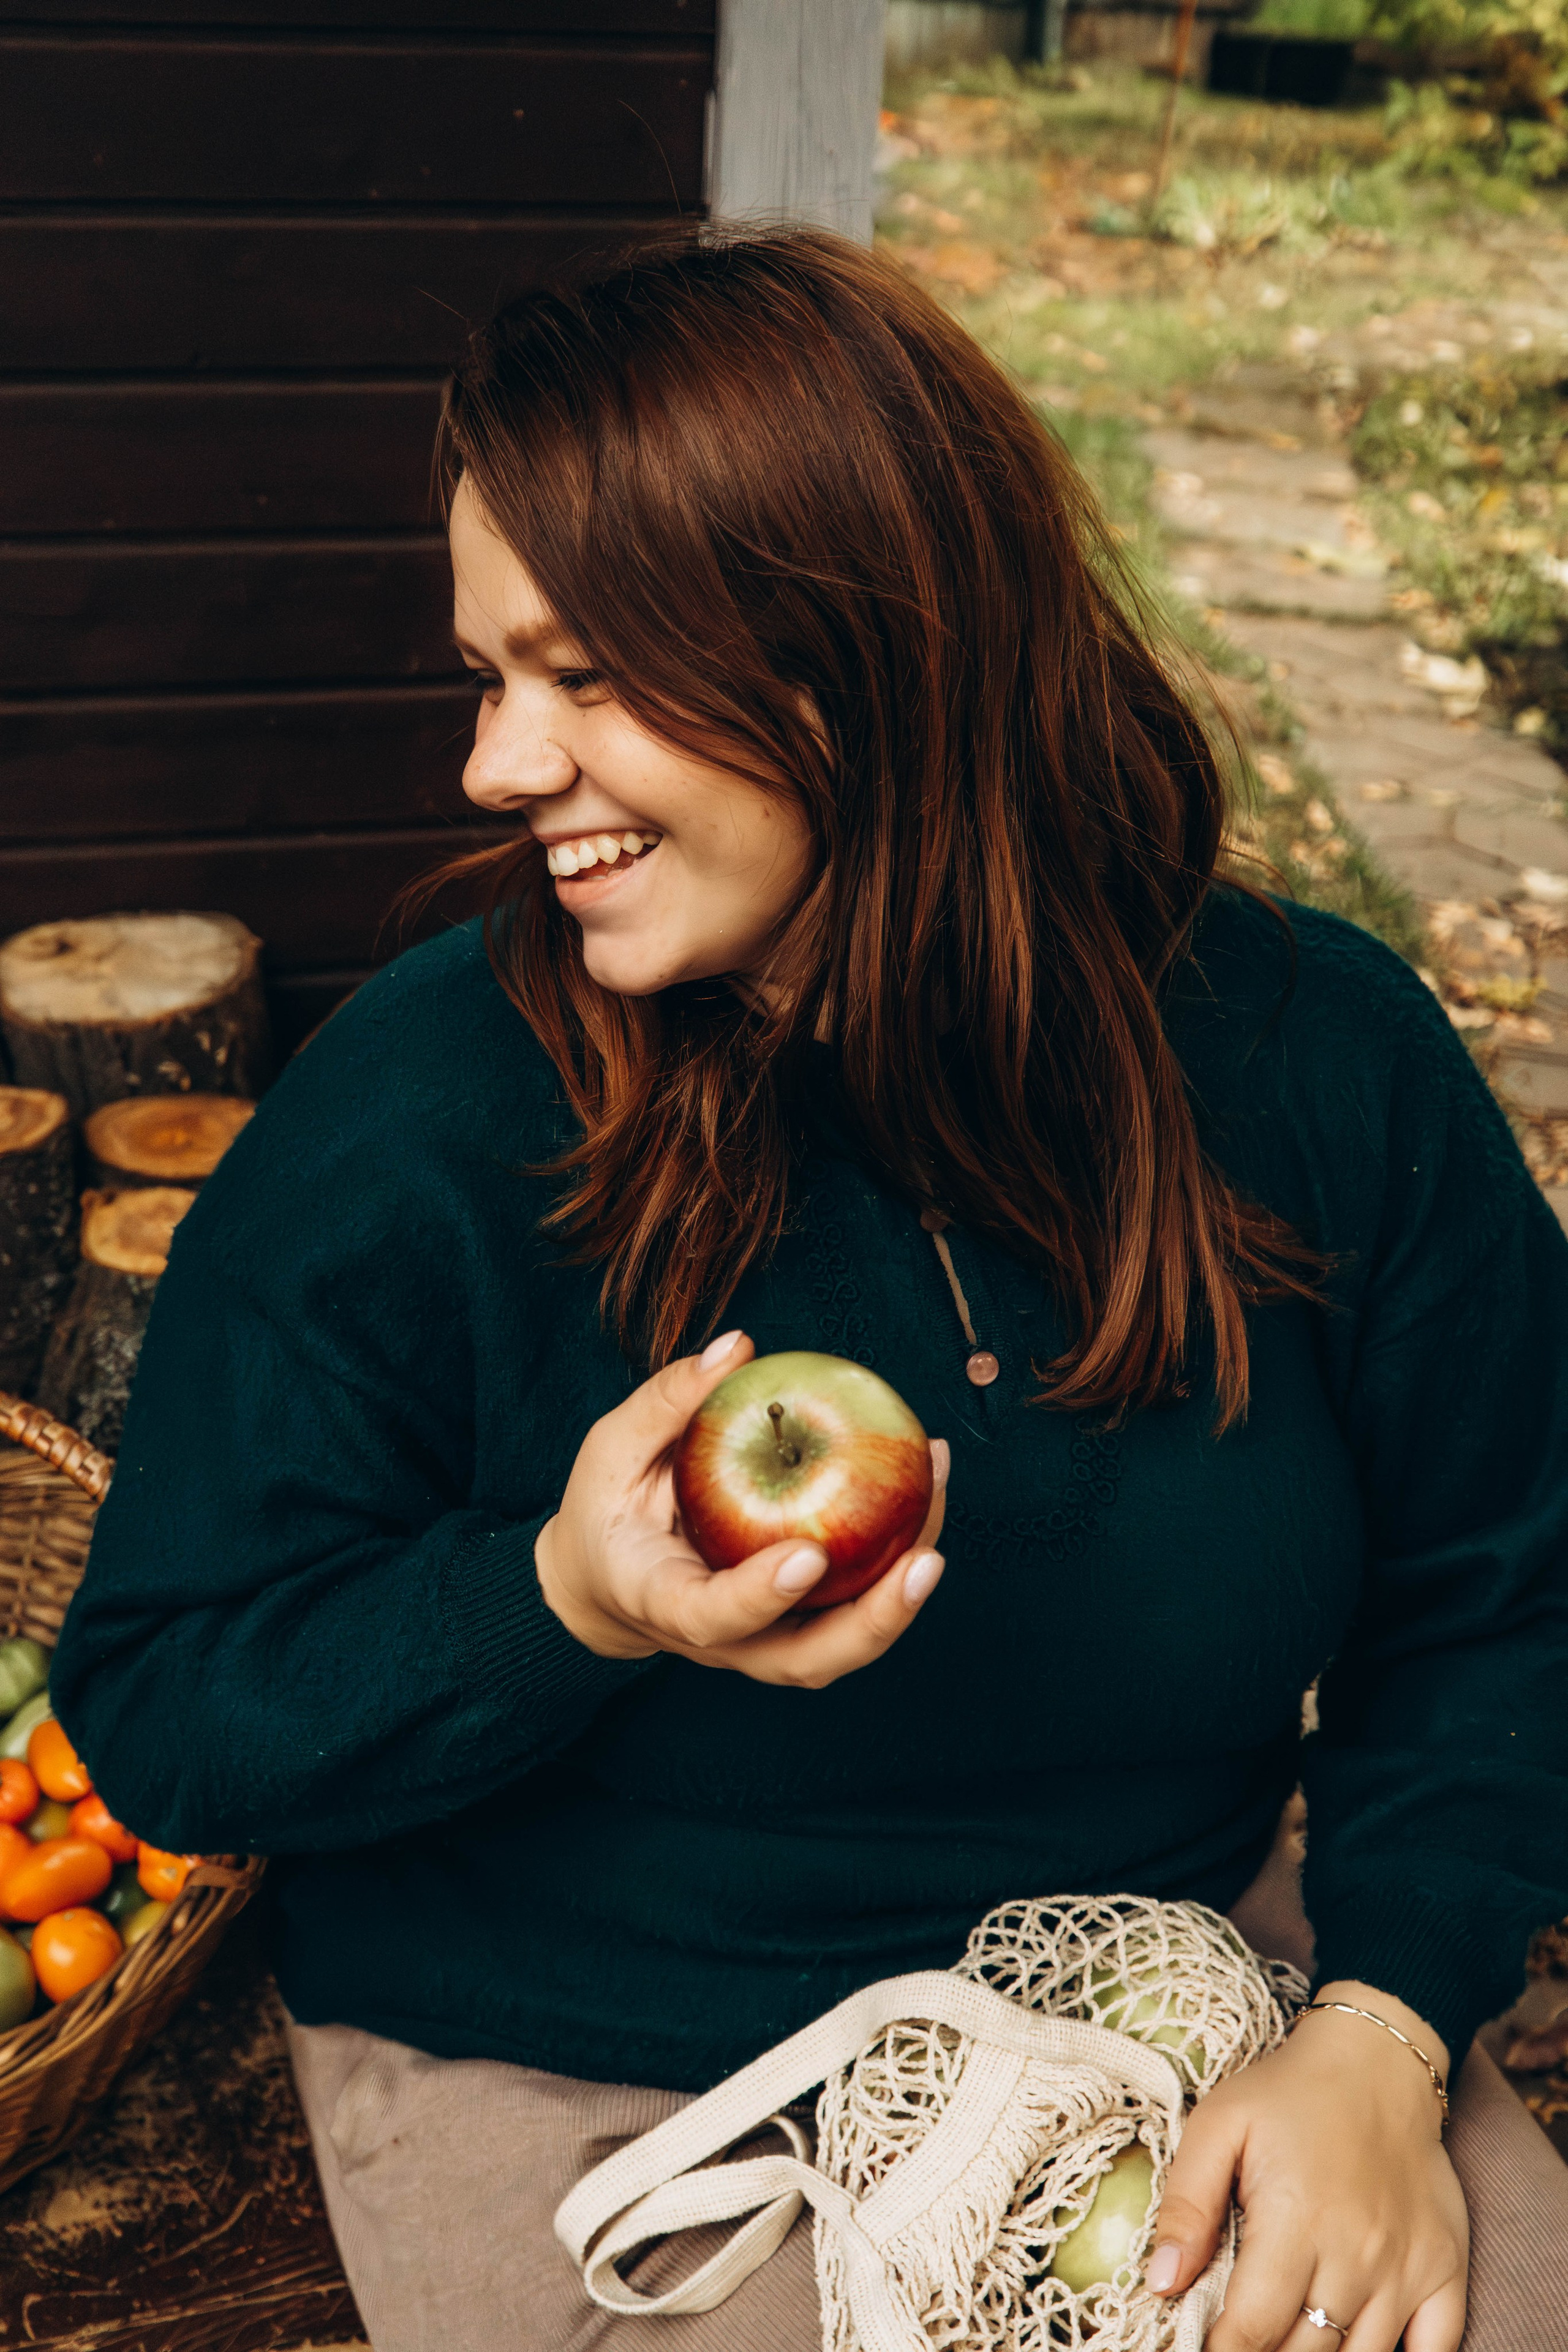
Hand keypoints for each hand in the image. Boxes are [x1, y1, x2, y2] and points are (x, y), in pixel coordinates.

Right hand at [534, 1330, 947, 1685]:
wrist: (602, 1585)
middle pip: (805, 1660)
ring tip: (936, 1496)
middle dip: (875, 1621)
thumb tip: (736, 1348)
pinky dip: (896, 1556)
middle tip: (924, 1559)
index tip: (806, 1557)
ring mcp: (763, 1640)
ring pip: (843, 1642)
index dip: (760, 1597)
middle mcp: (721, 1640)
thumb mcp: (610, 1450)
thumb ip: (666, 1403)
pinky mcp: (794, 1622)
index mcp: (663, 1601)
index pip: (712, 1617)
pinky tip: (924, 1486)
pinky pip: (854, 1603)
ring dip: (903, 1589)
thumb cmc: (604, 1512)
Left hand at [1148, 1980, 1466, 2351]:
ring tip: (1289, 2336)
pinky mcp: (1444, 2268)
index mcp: (1295, 2221)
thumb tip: (1160, 2281)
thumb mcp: (1218, 2126)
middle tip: (1243, 2333)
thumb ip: (1185, 2205)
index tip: (1202, 2346)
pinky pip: (1438, 2350)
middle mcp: (1356, 2255)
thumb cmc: (1288, 2093)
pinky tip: (1359, 2345)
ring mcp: (1407, 2268)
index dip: (1220, 2350)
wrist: (1375, 2060)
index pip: (1250, 2329)